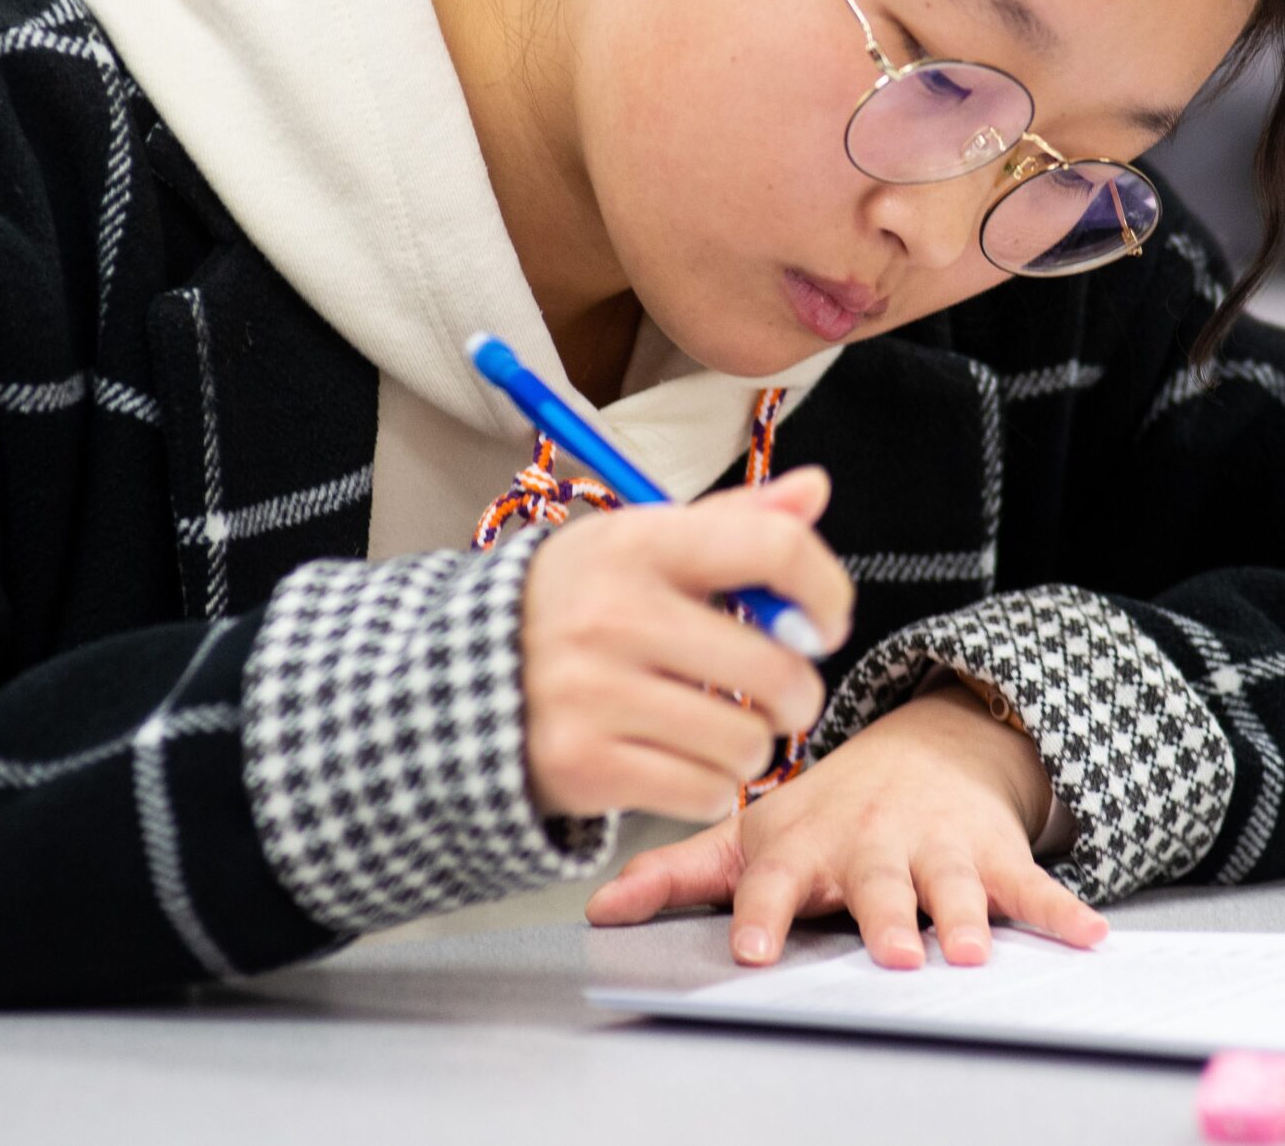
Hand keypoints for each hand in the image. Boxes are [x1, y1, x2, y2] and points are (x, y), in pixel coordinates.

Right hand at [520, 465, 853, 822]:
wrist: (459, 679)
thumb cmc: (576, 606)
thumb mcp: (640, 545)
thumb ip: (732, 521)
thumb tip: (814, 490)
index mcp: (637, 544)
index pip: (772, 549)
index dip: (826, 590)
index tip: (826, 622)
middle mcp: (614, 613)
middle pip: (776, 667)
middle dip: (798, 693)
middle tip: (778, 695)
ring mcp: (593, 692)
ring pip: (746, 741)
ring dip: (749, 745)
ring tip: (717, 726)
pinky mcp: (583, 764)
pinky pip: (704, 793)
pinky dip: (707, 787)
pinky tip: (679, 759)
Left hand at [586, 681, 1108, 969]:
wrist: (923, 748)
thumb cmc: (828, 808)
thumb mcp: (754, 832)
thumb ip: (682, 874)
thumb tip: (602, 909)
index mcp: (806, 844)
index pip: (776, 880)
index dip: (763, 912)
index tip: (753, 948)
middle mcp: (871, 844)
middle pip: (877, 886)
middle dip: (886, 919)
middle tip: (893, 953)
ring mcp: (936, 848)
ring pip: (952, 886)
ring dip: (966, 917)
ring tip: (975, 952)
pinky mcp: (992, 853)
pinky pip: (1030, 886)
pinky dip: (1062, 911)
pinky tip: (1089, 936)